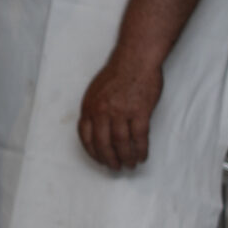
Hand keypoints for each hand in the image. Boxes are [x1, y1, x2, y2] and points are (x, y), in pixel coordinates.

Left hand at [78, 53, 163, 170]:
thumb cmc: (117, 74)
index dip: (92, 151)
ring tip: (130, 165)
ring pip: (121, 143)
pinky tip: (142, 156)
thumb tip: (94, 129)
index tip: (99, 159)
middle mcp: (102, 111)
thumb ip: (94, 110)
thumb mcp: (95, 91)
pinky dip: (141, 150)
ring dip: (126, 157)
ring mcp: (121, 112)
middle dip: (109, 159)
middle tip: (115, 167)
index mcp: (89, 107)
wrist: (135, 59)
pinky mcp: (140, 112)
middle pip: (103, 143)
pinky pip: (140, 137)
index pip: (85, 136)